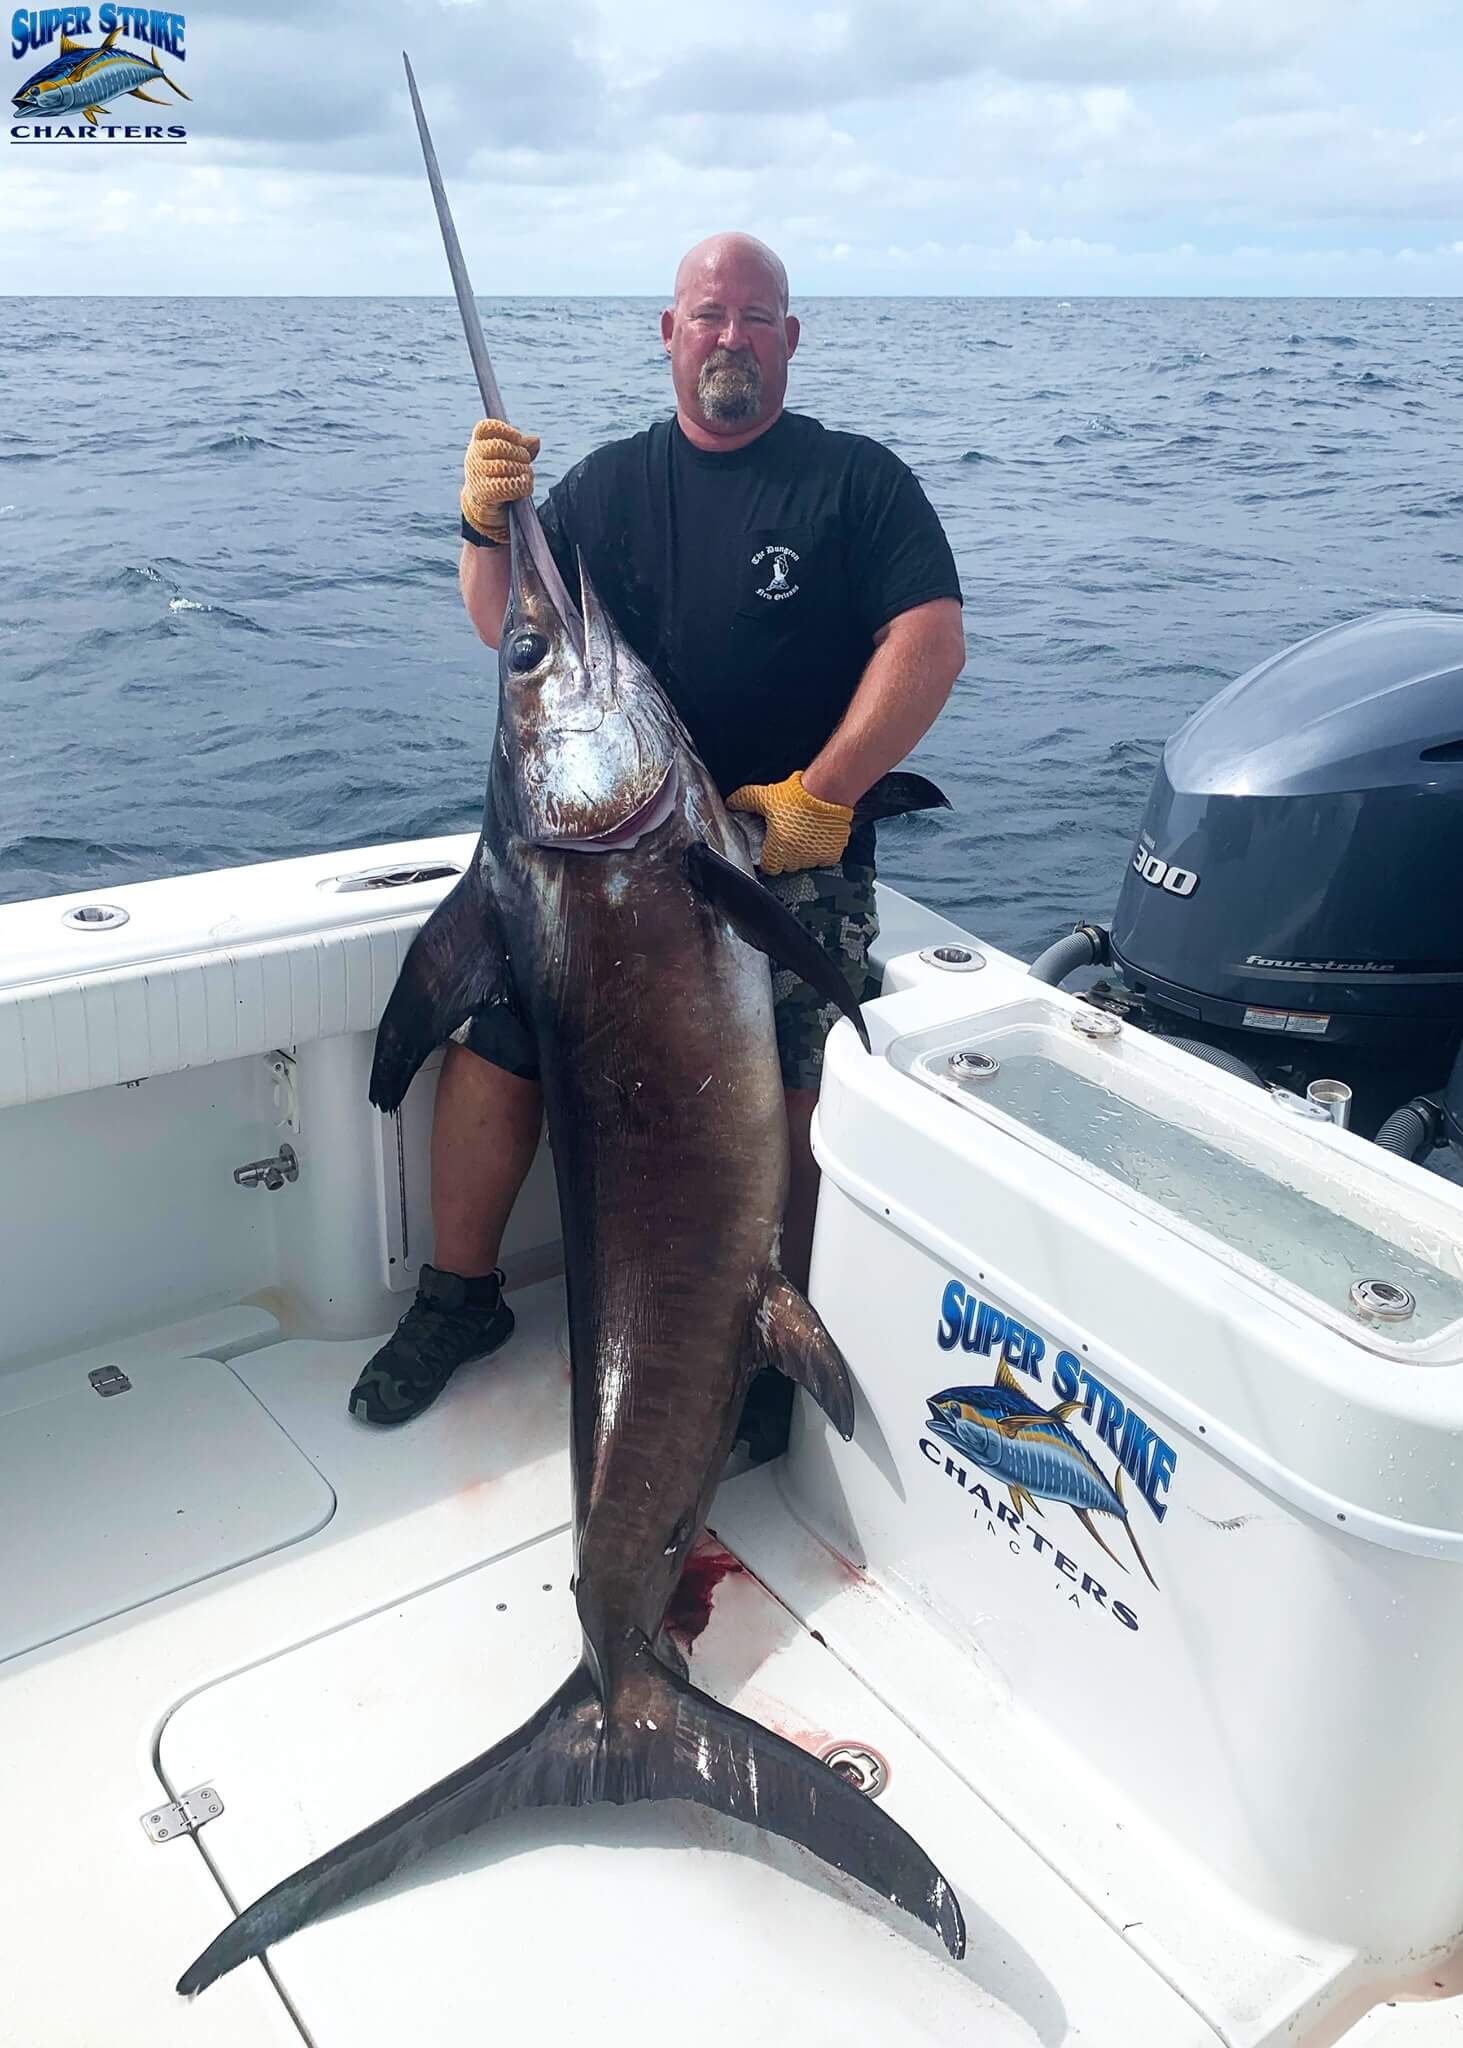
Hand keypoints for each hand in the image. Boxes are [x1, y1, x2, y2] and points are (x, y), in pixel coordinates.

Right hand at [461, 418, 539, 538]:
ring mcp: (476, 475)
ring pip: (506, 466)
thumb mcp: (509, 458)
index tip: (518, 438)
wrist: (484, 506)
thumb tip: (536, 440)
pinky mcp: (484, 493)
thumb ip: (522, 447)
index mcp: (478, 443)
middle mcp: (473, 457)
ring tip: (526, 475)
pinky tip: (525, 485)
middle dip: (520, 453)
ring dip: (523, 470)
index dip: (505, 430)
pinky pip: (508, 485)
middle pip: (500, 446)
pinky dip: (522, 485)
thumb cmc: (499, 476)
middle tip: (526, 460)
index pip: (486, 427)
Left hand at [726, 771, 853, 875]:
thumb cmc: (797, 797)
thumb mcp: (764, 796)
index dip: (769, 857)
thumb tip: (731, 803)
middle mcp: (795, 858)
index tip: (771, 848)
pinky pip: (824, 860)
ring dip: (804, 852)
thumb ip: (744, 801)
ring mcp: (814, 858)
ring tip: (804, 833)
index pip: (769, 867)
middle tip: (788, 834)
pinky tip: (818, 836)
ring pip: (806, 863)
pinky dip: (821, 851)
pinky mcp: (831, 854)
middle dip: (786, 853)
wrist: (826, 792)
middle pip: (787, 865)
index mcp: (777, 850)